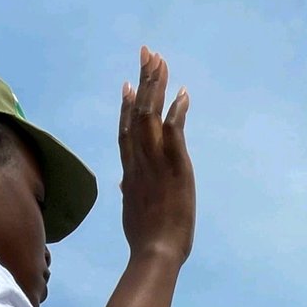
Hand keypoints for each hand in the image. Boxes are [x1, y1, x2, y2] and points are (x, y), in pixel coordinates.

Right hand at [119, 47, 194, 264]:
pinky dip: (177, 111)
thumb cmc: (145, 239)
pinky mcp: (174, 166)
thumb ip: (129, 192)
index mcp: (131, 172)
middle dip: (143, 81)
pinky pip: (174, 131)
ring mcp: (156, 162)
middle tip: (147, 54)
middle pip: (137, 112)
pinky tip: (183, 93)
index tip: (127, 85)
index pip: (125, 132)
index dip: (126, 106)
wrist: (155, 252)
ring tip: (160, 61)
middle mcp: (139, 161)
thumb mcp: (133, 212)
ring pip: (151, 115)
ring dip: (156, 86)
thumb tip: (124, 184)